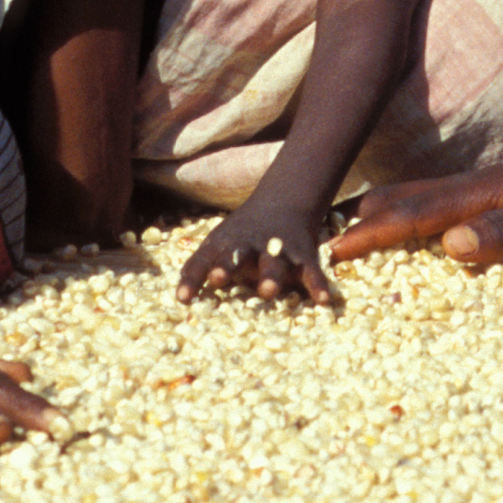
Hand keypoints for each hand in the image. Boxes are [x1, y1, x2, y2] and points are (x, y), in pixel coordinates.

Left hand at [182, 195, 341, 307]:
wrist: (285, 202)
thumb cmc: (242, 235)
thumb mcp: (217, 243)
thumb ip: (199, 267)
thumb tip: (180, 298)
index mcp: (226, 243)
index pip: (204, 260)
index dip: (193, 277)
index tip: (183, 298)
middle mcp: (250, 245)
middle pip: (237, 255)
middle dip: (227, 266)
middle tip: (218, 278)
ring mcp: (278, 249)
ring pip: (274, 262)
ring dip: (270, 275)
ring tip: (268, 291)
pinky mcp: (304, 255)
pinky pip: (312, 272)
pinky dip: (318, 284)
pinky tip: (323, 300)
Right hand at [325, 153, 502, 266]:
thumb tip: (451, 246)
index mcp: (476, 196)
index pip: (411, 215)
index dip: (369, 235)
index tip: (331, 252)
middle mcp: (468, 192)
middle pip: (399, 202)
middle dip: (357, 222)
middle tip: (317, 249)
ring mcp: (477, 194)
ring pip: (412, 203)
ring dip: (377, 219)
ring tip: (343, 238)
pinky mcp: (488, 202)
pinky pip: (433, 211)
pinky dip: (404, 220)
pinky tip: (405, 235)